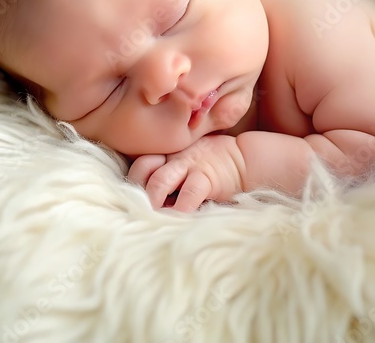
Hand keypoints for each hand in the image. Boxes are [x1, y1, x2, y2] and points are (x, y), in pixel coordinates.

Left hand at [127, 134, 245, 211]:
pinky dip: (180, 209)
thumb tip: (153, 200)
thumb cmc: (211, 164)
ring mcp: (188, 166)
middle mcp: (173, 158)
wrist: (242, 159)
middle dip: (137, 190)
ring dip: (152, 200)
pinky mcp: (205, 178)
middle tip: (136, 208)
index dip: (135, 180)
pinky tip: (177, 219)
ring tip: (151, 216)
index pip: (141, 163)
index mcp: (167, 155)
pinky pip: (189, 193)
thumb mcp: (188, 161)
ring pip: (159, 180)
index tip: (133, 199)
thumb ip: (170, 174)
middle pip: (142, 167)